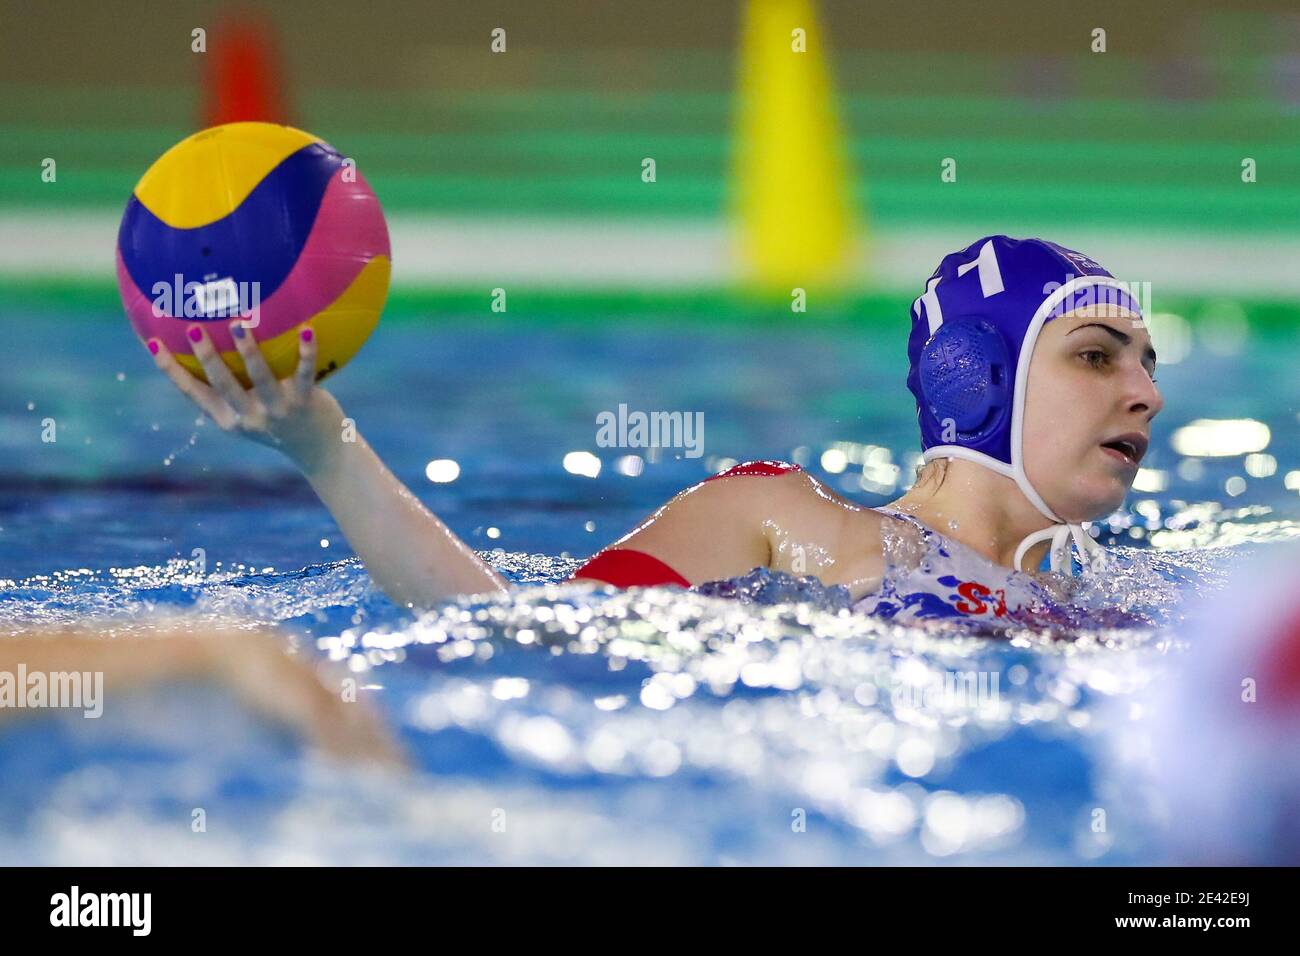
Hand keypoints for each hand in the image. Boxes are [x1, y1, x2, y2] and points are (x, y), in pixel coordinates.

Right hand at [148, 322, 341, 469]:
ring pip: (260, 378)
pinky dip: (306, 352)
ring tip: (238, 323)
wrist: (320, 450)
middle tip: (194, 328)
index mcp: (228, 418)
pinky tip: (306, 329)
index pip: (192, 392)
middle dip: (207, 357)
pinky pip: (305, 373)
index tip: (151, 342)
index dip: (170, 370)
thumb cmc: (280, 420)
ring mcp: (278, 411)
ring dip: (248, 351)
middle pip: (223, 384)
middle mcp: (250, 416)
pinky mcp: (306, 403)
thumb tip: (214, 337)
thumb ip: (233, 384)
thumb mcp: (250, 410)